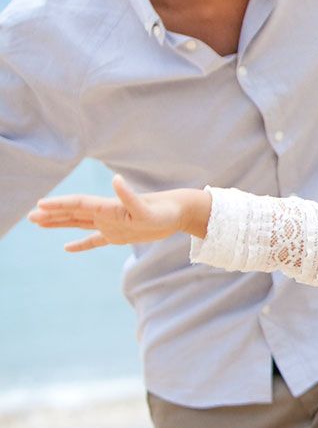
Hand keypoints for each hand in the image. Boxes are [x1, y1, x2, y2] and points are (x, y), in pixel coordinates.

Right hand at [27, 175, 207, 251]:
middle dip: (52, 214)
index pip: (78, 204)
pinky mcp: (119, 235)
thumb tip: (115, 180)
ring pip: (79, 223)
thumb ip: (129, 196)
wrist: (177, 213)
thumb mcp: (146, 208)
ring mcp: (111, 224)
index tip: (40, 205)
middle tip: (30, 216)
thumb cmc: (163, 210)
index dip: (59, 205)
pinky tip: (67, 248)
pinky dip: (81, 244)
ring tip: (39, 223)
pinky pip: (95, 241)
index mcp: (108, 207)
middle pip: (73, 212)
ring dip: (60, 223)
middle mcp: (106, 214)